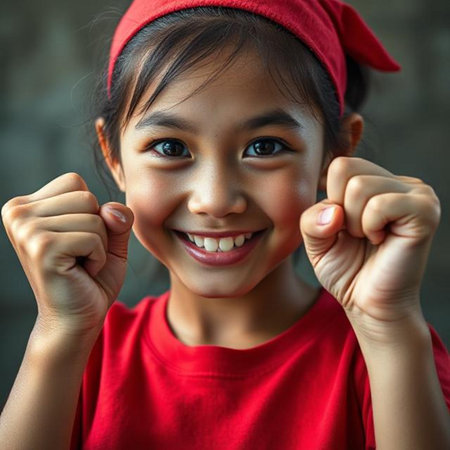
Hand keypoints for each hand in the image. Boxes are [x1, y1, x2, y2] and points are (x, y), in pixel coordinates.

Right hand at [1, 173, 133, 333]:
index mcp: (25, 205)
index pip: (75, 182)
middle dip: (97, 229)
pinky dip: (99, 258)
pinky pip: (94, 237)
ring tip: (80, 264)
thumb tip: (111, 209)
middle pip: (86, 197)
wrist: (76, 318)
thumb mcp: (109, 237)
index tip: (77, 240)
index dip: (91, 212)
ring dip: (99, 245)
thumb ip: (116, 215)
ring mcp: (26, 229)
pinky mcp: (41, 248)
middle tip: (79, 255)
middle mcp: (17, 212)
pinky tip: (81, 273)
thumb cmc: (91, 276)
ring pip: (94, 217)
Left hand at [300, 157, 440, 335]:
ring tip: (369, 238)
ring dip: (354, 222)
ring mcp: (416, 194)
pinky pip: (379, 205)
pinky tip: (382, 241)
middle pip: (346, 169)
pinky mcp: (425, 211)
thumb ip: (311, 219)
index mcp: (377, 182)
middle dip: (340, 211)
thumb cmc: (347, 270)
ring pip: (359, 186)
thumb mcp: (316, 240)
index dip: (331, 200)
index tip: (344, 227)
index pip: (340, 165)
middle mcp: (399, 182)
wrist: (369, 304)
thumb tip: (334, 211)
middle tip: (358, 235)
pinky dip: (370, 227)